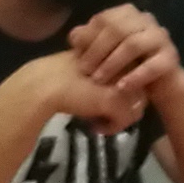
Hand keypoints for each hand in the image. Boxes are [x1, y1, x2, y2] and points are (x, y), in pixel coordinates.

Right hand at [24, 46, 149, 137]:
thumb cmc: (60, 74)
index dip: (122, 93)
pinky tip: (93, 127)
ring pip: (135, 108)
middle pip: (138, 94)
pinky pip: (123, 120)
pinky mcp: (115, 100)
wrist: (45, 84)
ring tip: (97, 123)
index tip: (103, 102)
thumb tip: (116, 94)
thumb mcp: (89, 69)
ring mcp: (122, 82)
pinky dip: (111, 128)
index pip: (135, 79)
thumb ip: (106, 76)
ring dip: (118, 120)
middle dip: (122, 109)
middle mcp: (126, 65)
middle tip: (102, 117)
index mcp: (121, 54)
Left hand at [69, 4, 178, 106]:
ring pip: (133, 45)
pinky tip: (120, 88)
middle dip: (97, 51)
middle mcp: (146, 20)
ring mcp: (161, 37)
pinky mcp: (171, 57)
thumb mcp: (106, 51)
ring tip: (98, 80)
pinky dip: (134, 77)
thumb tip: (74, 35)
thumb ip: (89, 40)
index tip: (76, 56)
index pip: (103, 19)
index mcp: (128, 14)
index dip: (88, 37)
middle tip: (84, 71)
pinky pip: (152, 65)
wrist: (160, 83)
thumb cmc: (128, 64)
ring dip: (112, 63)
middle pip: (117, 29)